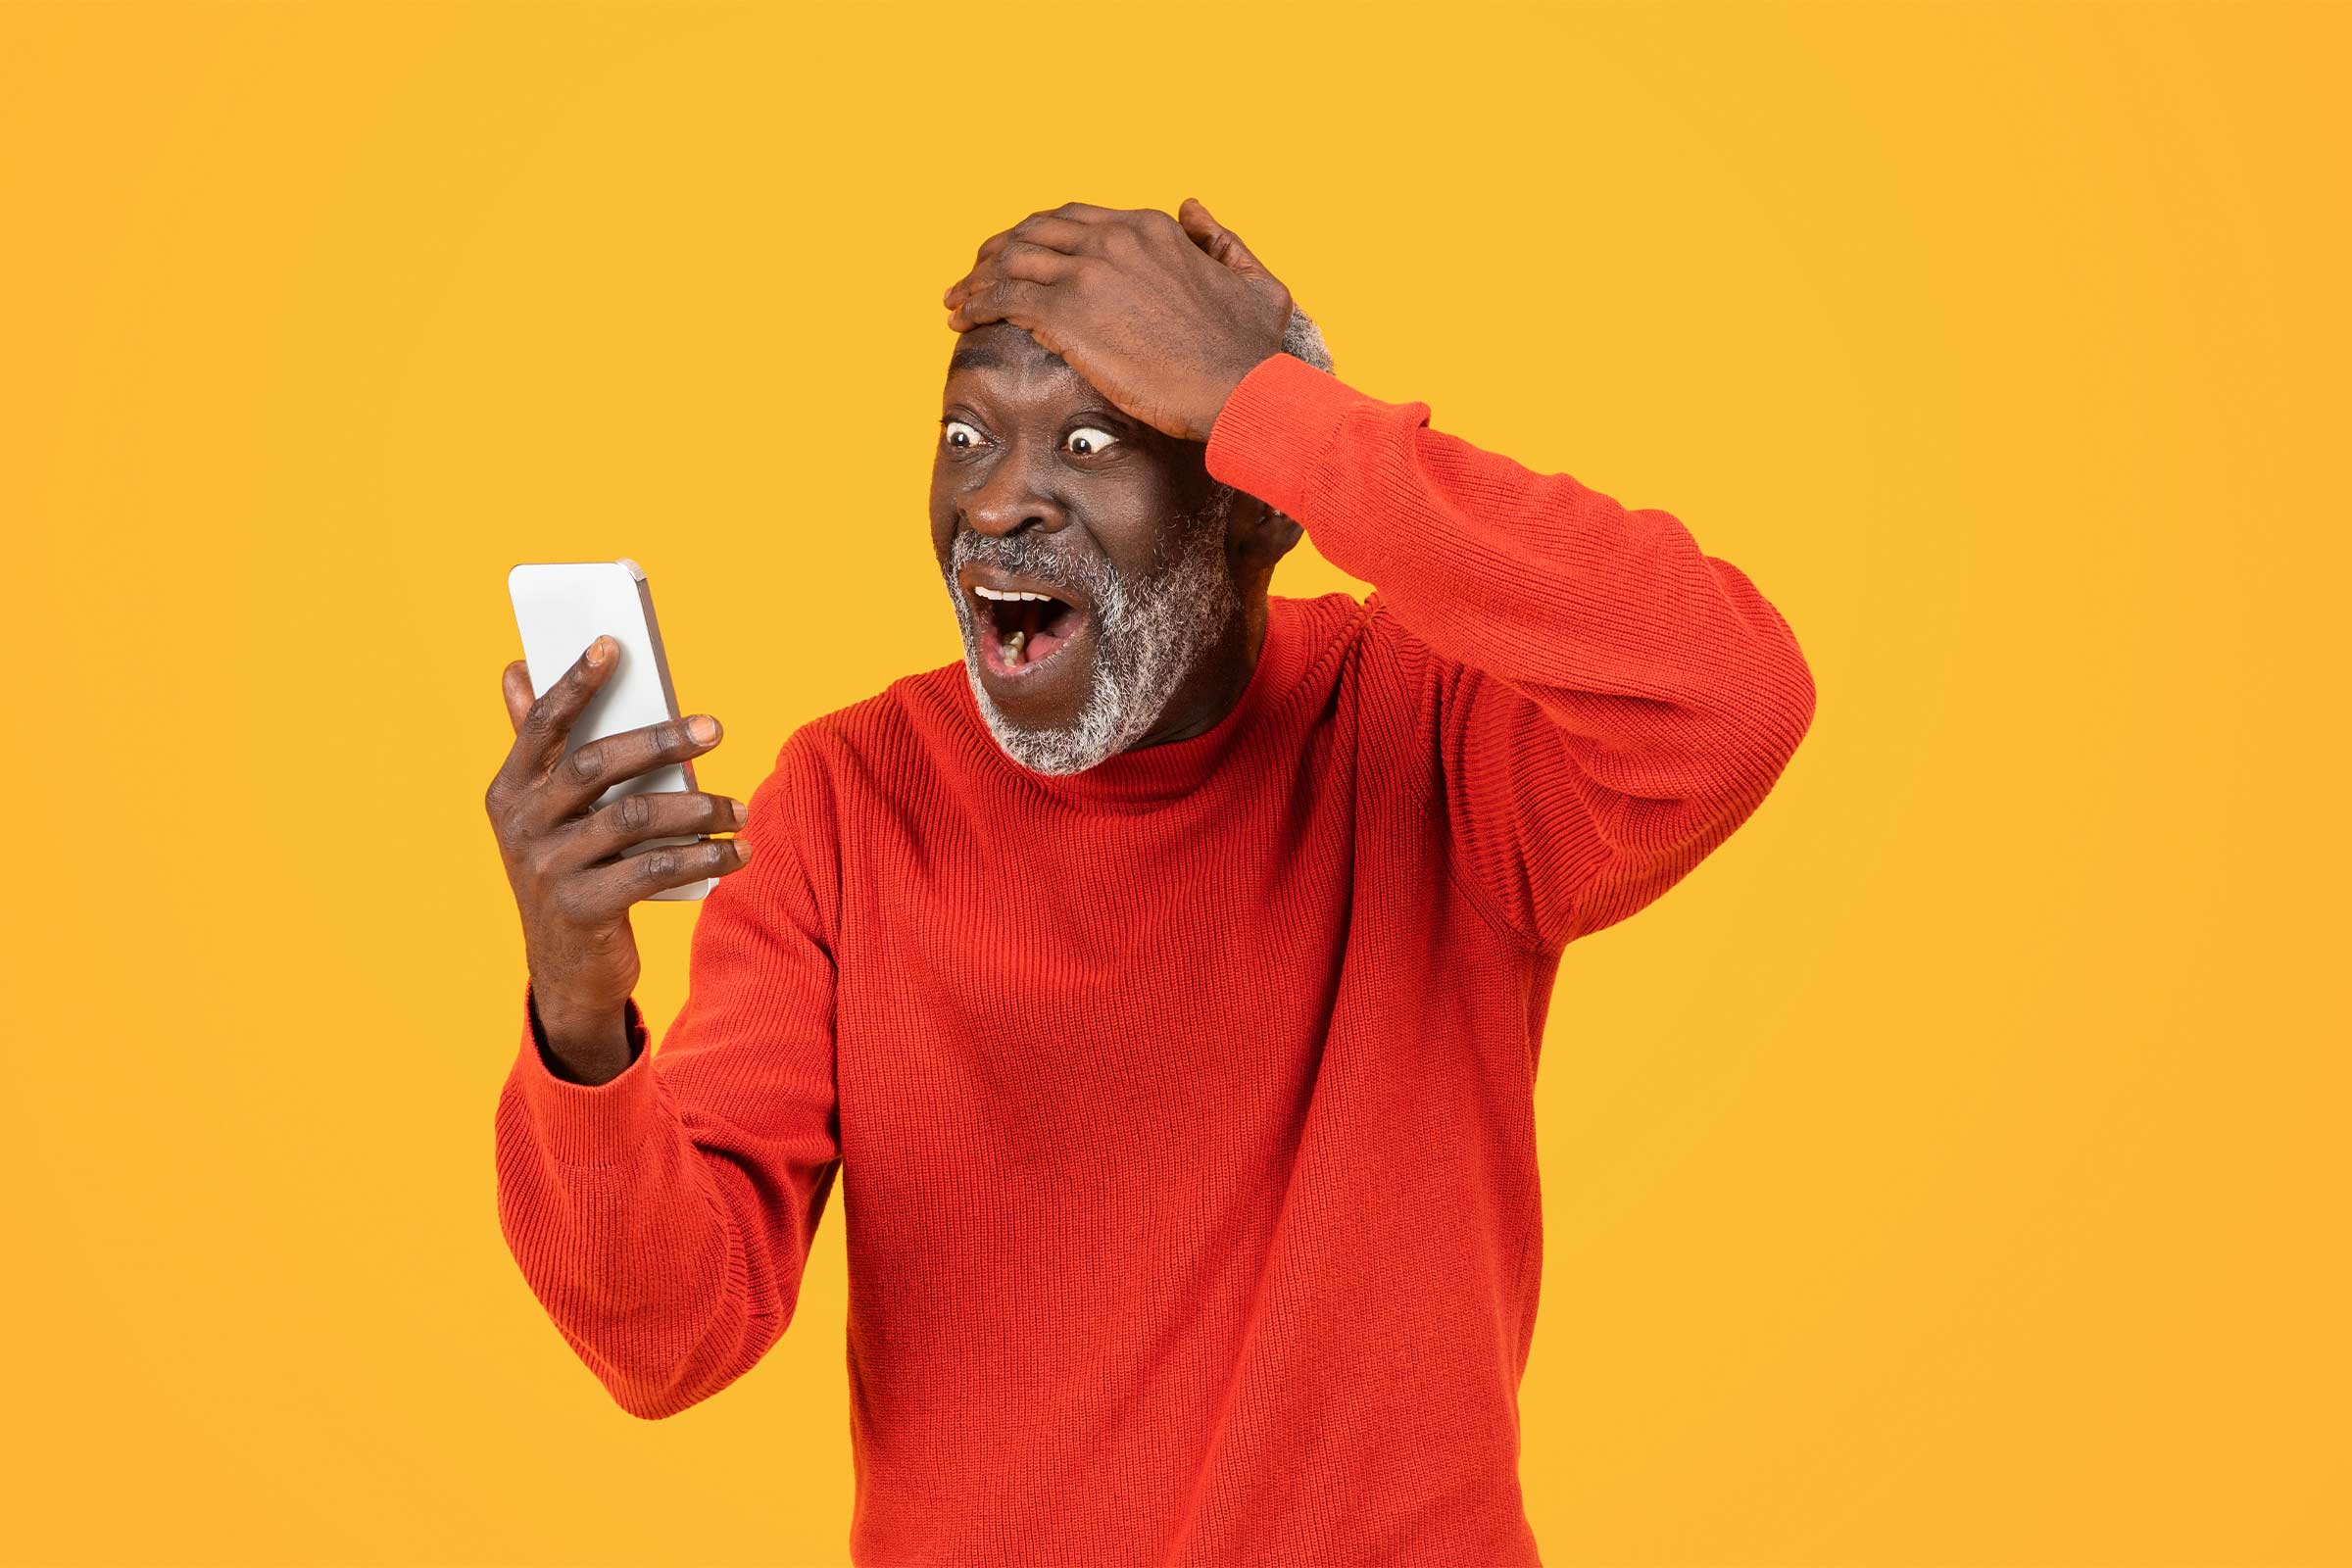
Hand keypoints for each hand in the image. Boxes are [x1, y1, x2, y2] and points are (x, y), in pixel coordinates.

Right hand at [482, 637, 753, 1033]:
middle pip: (596, 764)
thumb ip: (539, 747)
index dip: (575, 682)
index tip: (612, 644)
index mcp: (510, 790)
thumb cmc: (568, 870)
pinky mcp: (582, 910)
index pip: (542, 725)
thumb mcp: (544, 814)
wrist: (566, 970)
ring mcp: (548, 869)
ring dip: (699, 808)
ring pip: (635, 817)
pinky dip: (705, 859)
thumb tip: (517, 668)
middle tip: (716, 728)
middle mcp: (521, 826)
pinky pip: (655, 871)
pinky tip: (739, 854)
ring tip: (740, 808)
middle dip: (661, 740)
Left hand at [940, 197, 1292, 442]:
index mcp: (1150, 228)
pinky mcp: (1068, 315)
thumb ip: (1221, 238)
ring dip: (976, 277)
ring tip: (957, 298)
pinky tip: (960, 320)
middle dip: (998, 250)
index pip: (1075, 219)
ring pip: (1011, 260)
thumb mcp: (1254, 279)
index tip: (1021, 256)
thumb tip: (1192, 205)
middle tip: (977, 273)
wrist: (1241, 389)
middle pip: (1034, 231)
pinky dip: (975, 304)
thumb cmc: (1251, 349)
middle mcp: (1114, 239)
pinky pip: (1003, 298)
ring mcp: (1088, 273)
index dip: (1040, 235)